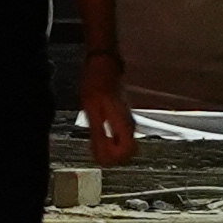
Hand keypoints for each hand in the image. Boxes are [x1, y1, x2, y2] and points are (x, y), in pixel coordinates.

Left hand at [78, 47, 134, 166]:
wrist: (103, 64)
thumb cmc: (96, 84)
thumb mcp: (92, 110)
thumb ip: (98, 134)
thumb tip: (101, 156)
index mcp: (124, 124)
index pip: (128, 152)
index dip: (113, 158)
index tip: (99, 154)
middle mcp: (130, 124)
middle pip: (127, 152)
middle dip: (112, 156)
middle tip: (95, 149)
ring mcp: (128, 120)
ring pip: (124, 144)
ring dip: (110, 148)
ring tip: (95, 141)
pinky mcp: (123, 117)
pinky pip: (120, 136)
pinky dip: (110, 140)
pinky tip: (98, 133)